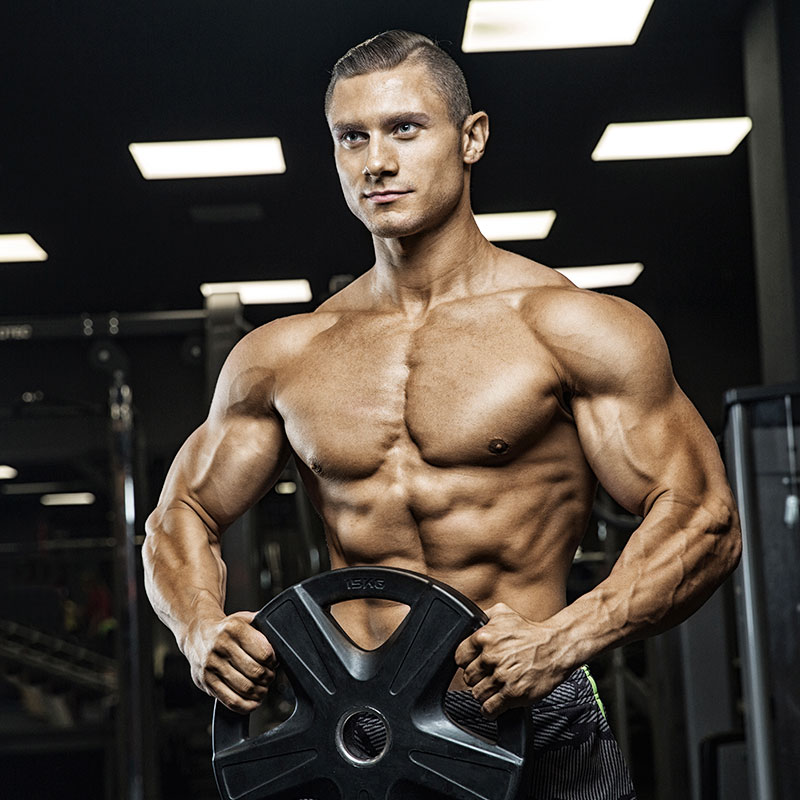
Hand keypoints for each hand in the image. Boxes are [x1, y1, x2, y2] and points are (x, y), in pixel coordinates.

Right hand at [184, 611, 276, 712]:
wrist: (197, 633)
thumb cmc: (226, 628)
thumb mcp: (243, 618)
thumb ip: (261, 626)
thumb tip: (279, 639)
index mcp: (233, 628)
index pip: (264, 652)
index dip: (274, 660)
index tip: (274, 661)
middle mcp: (221, 646)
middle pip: (256, 672)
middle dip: (268, 677)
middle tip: (269, 676)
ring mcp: (212, 665)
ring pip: (245, 688)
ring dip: (260, 692)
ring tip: (263, 688)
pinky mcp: (206, 681)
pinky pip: (231, 700)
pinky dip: (247, 705)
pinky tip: (253, 701)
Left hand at [454, 603, 567, 718]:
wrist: (556, 647)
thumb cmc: (530, 631)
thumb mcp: (502, 612)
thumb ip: (482, 617)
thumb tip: (468, 623)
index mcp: (485, 637)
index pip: (459, 657)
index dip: (466, 661)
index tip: (473, 663)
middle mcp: (491, 656)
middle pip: (468, 677)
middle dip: (476, 678)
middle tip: (487, 675)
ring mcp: (502, 676)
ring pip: (477, 693)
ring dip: (483, 693)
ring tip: (493, 688)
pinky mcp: (513, 693)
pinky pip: (489, 708)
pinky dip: (489, 710)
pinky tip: (494, 704)